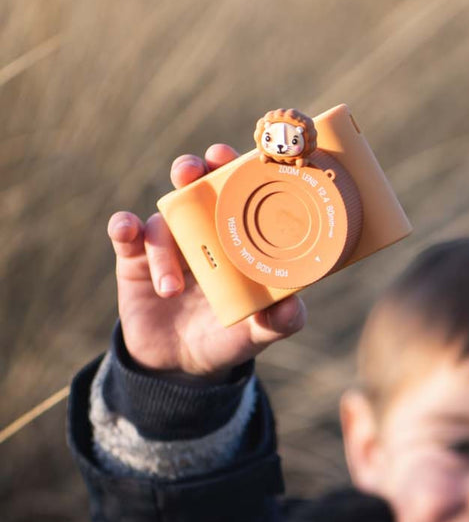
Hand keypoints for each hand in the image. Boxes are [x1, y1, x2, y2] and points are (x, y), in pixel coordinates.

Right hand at [108, 144, 305, 378]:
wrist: (182, 364)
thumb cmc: (229, 336)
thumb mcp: (259, 332)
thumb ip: (278, 322)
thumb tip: (292, 310)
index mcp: (237, 237)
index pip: (238, 191)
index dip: (236, 168)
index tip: (233, 157)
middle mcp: (203, 231)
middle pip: (195, 185)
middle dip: (192, 171)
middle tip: (191, 173)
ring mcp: (169, 243)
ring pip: (162, 220)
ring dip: (163, 245)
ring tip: (171, 288)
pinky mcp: (134, 260)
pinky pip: (125, 235)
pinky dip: (123, 226)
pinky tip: (125, 229)